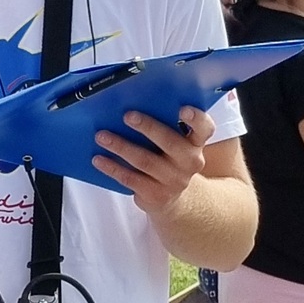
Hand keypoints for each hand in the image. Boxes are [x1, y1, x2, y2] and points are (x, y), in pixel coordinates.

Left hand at [93, 105, 212, 212]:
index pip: (204, 128)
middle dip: (147, 127)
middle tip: (127, 116)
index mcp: (196, 143)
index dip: (196, 118)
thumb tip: (131, 102)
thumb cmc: (169, 160)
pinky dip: (112, 167)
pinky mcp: (156, 194)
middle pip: (169, 141)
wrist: (173, 199)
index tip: (182, 108)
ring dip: (120, 146)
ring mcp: (173, 180)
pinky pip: (130, 179)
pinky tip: (98, 159)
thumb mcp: (175, 144)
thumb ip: (165, 126)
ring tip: (102, 136)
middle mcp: (189, 162)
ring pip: (144, 160)